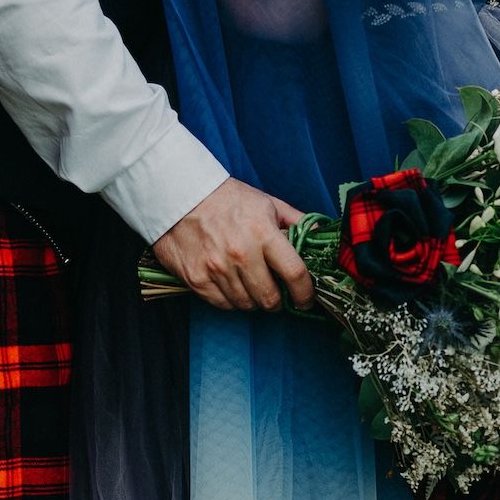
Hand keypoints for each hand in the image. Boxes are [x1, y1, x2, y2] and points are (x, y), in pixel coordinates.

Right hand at [153, 178, 313, 313]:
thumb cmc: (226, 199)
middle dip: (278, 301)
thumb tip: (321, 235)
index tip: (306, 299)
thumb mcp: (266, 202)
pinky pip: (223, 304)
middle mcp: (240, 254)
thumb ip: (296, 221)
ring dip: (253, 300)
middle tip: (276, 294)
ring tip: (250, 285)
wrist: (178, 195)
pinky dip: (231, 300)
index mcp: (262, 233)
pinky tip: (231, 285)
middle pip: (270, 298)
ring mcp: (216, 269)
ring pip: (246, 304)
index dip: (305, 293)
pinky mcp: (196, 279)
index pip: (295, 273)